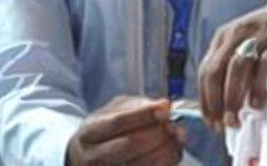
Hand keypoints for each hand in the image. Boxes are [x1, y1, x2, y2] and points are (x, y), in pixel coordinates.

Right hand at [66, 96, 183, 165]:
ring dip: (166, 149)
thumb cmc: (107, 128)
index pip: (118, 122)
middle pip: (130, 145)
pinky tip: (172, 150)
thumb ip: (139, 106)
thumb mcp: (115, 110)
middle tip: (173, 125)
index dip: (144, 116)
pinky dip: (167, 161)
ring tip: (176, 136)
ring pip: (142, 164)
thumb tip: (164, 106)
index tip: (165, 110)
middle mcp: (93, 156)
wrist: (89, 156)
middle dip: (158, 134)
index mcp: (90, 131)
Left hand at [198, 5, 266, 128]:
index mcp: (223, 36)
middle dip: (215, 101)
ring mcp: (255, 35)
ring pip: (235, 68)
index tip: (209, 119)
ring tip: (234, 120)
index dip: (204, 98)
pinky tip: (256, 104)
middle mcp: (235, 34)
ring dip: (232, 97)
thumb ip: (231, 65)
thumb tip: (222, 103)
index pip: (205, 69)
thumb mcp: (244, 43)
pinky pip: (263, 65)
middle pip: (215, 69)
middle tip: (221, 124)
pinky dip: (257, 87)